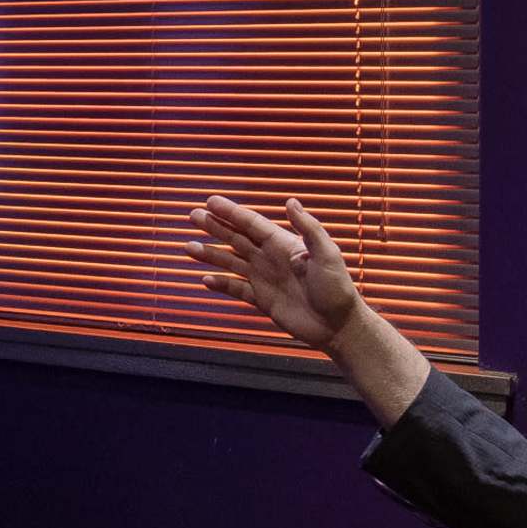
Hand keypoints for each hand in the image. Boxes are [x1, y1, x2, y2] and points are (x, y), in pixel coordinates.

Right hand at [187, 193, 365, 350]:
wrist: (338, 326)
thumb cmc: (337, 288)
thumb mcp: (327, 254)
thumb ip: (309, 228)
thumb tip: (290, 202)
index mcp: (284, 244)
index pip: (252, 224)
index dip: (231, 213)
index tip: (211, 202)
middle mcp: (270, 258)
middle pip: (237, 239)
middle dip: (215, 227)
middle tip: (193, 216)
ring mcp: (265, 279)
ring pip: (231, 262)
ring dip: (211, 254)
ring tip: (188, 246)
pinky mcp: (263, 300)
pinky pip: (237, 289)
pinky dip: (221, 284)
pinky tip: (205, 279)